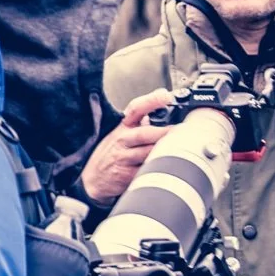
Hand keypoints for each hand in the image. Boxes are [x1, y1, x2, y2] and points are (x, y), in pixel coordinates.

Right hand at [79, 90, 176, 205]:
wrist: (92, 179)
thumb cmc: (110, 154)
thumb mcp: (119, 134)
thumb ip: (138, 124)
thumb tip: (161, 111)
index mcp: (122, 127)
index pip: (136, 108)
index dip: (151, 100)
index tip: (166, 95)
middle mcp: (122, 140)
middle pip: (145, 133)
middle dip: (164, 132)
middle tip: (182, 130)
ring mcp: (123, 158)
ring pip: (149, 153)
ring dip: (165, 150)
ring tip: (180, 148)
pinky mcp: (126, 175)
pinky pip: (147, 170)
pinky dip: (157, 168)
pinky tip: (166, 166)